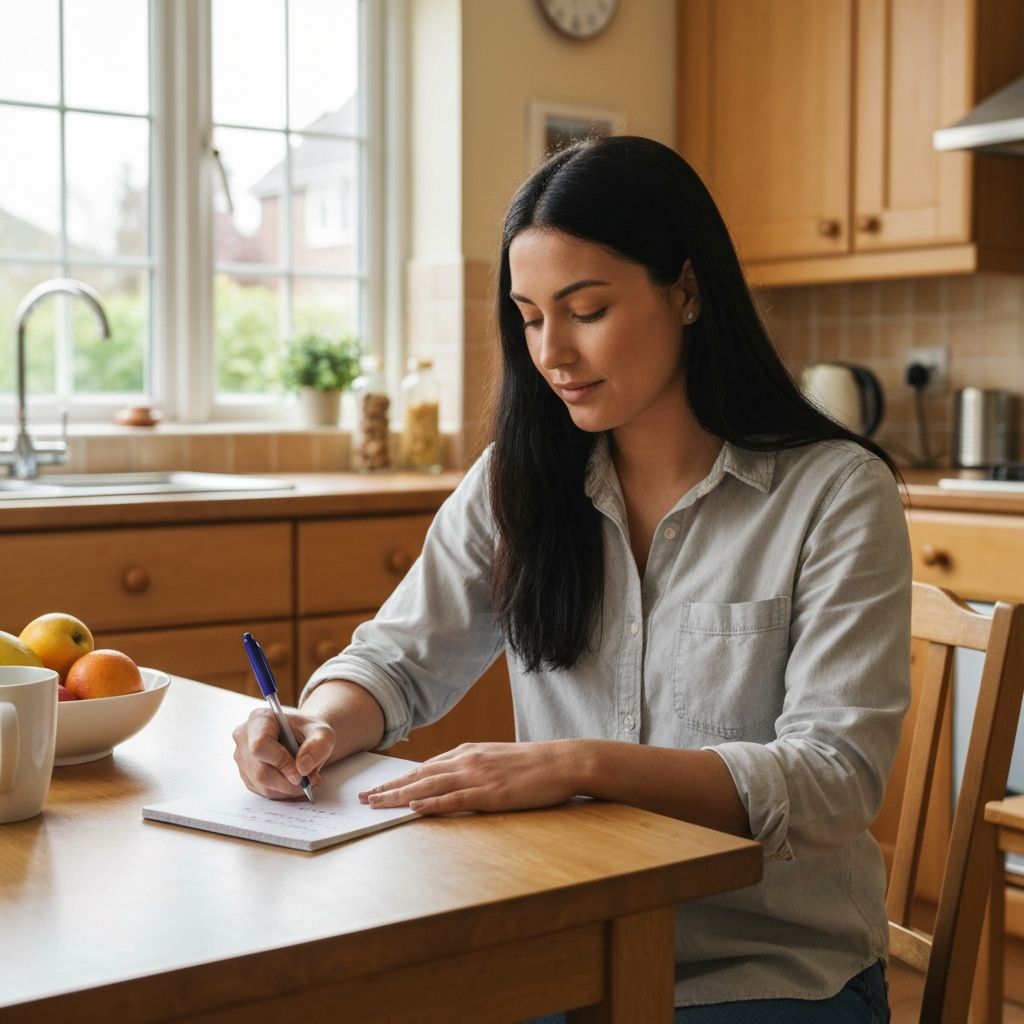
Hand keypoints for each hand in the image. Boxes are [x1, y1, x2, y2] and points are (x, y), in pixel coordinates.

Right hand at [232, 707, 334, 800]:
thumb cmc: (310, 732)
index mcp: (259, 719)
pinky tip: (294, 782)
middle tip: (308, 782)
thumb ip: (317, 747)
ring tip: (305, 781)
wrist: (304, 738)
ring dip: (286, 789)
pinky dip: (281, 792)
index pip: (260, 745)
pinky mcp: (246, 774)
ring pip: (260, 784)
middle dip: (287, 782)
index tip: (301, 774)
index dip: (280, 762)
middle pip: (259, 770)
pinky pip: (261, 790)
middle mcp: (244, 737)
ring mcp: (242, 757)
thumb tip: (302, 768)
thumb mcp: (323, 734)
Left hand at [358, 741, 581, 814]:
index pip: (424, 766)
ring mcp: (477, 776)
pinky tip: (414, 808)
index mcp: (468, 752)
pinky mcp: (489, 793)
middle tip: (364, 798)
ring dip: (399, 796)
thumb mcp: (496, 759)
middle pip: (419, 775)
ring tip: (376, 805)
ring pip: (429, 786)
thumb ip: (473, 767)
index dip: (398, 778)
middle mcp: (466, 760)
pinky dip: (431, 804)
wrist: (562, 761)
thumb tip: (452, 779)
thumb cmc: (533, 764)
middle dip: (389, 787)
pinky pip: (454, 799)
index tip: (378, 787)